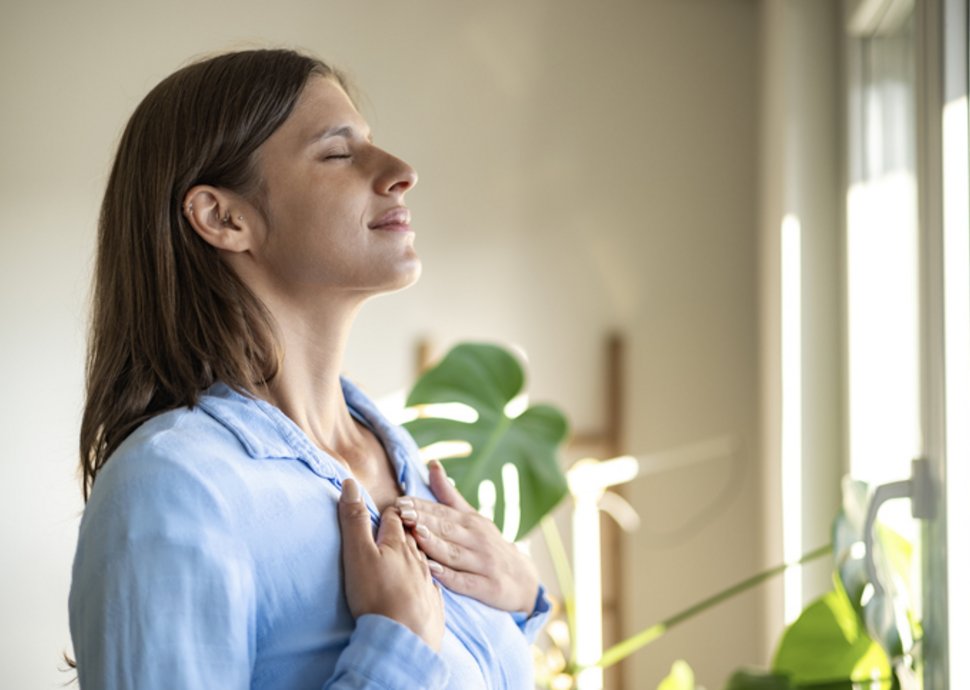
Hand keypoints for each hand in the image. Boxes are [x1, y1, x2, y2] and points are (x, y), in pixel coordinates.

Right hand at [338, 478, 444, 650]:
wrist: (403, 640)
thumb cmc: (376, 595)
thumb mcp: (358, 554)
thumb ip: (354, 520)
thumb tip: (350, 484)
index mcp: (398, 545)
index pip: (395, 519)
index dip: (390, 511)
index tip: (387, 508)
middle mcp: (418, 560)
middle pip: (413, 537)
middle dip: (406, 529)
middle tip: (401, 524)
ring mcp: (428, 583)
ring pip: (425, 560)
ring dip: (418, 553)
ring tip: (413, 550)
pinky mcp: (433, 607)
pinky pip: (432, 588)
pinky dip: (427, 581)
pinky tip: (427, 585)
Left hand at [397, 460, 539, 614]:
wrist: (524, 579)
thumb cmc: (489, 545)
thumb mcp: (473, 518)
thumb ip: (449, 495)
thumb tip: (432, 464)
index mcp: (471, 522)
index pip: (442, 512)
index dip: (421, 507)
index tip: (399, 502)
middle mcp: (478, 539)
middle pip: (447, 529)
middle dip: (423, 520)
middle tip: (401, 514)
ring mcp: (483, 563)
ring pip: (454, 553)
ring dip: (434, 544)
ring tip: (415, 534)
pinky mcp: (487, 587)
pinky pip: (465, 581)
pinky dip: (449, 576)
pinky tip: (432, 571)